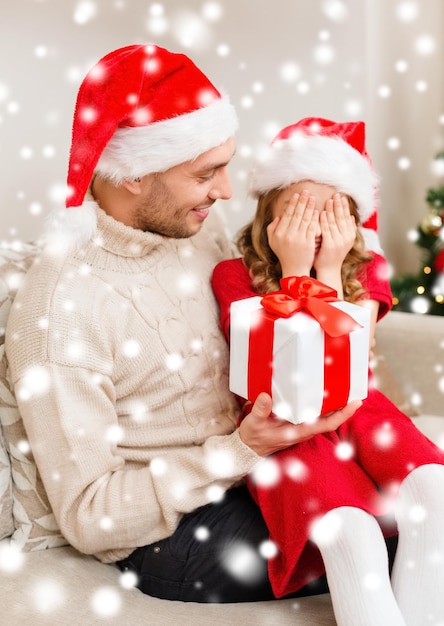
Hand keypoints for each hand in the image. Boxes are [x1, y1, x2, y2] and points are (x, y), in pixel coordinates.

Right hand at [238, 392, 361, 456]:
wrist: (249, 447)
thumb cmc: (253, 437)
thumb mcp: (253, 423)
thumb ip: (260, 411)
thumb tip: (266, 396)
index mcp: (298, 431)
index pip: (327, 424)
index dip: (343, 414)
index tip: (355, 403)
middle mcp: (303, 429)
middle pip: (330, 418)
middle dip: (344, 405)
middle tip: (355, 388)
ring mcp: (301, 426)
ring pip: (324, 415)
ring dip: (335, 404)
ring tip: (344, 387)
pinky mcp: (296, 422)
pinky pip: (315, 413)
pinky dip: (323, 404)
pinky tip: (324, 392)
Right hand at [266, 191, 318, 276]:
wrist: (294, 269)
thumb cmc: (284, 255)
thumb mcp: (273, 242)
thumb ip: (272, 228)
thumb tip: (279, 216)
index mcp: (278, 233)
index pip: (287, 215)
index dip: (292, 204)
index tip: (297, 195)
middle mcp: (287, 235)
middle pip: (296, 214)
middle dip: (302, 201)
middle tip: (306, 191)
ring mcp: (298, 239)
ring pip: (304, 219)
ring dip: (309, 206)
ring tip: (313, 198)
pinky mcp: (308, 243)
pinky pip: (311, 227)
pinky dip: (314, 218)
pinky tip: (317, 211)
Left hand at [314, 193, 356, 275]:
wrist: (328, 270)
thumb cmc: (331, 255)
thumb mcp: (341, 241)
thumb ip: (346, 229)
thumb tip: (351, 216)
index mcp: (350, 236)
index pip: (347, 217)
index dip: (345, 206)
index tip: (341, 196)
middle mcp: (346, 238)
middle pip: (342, 217)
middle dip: (339, 205)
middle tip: (336, 194)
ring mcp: (338, 242)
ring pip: (335, 222)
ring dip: (332, 210)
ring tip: (329, 200)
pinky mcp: (330, 245)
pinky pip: (327, 230)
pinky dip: (325, 220)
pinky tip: (323, 213)